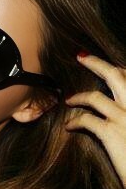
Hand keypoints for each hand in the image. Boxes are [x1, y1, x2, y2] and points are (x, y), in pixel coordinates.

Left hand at [65, 53, 125, 188]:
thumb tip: (119, 110)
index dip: (117, 68)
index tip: (105, 66)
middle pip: (115, 75)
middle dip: (96, 62)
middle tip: (81, 56)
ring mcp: (124, 117)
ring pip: (95, 97)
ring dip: (78, 97)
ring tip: (68, 99)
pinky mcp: (111, 133)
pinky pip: (87, 120)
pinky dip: (74, 121)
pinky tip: (68, 126)